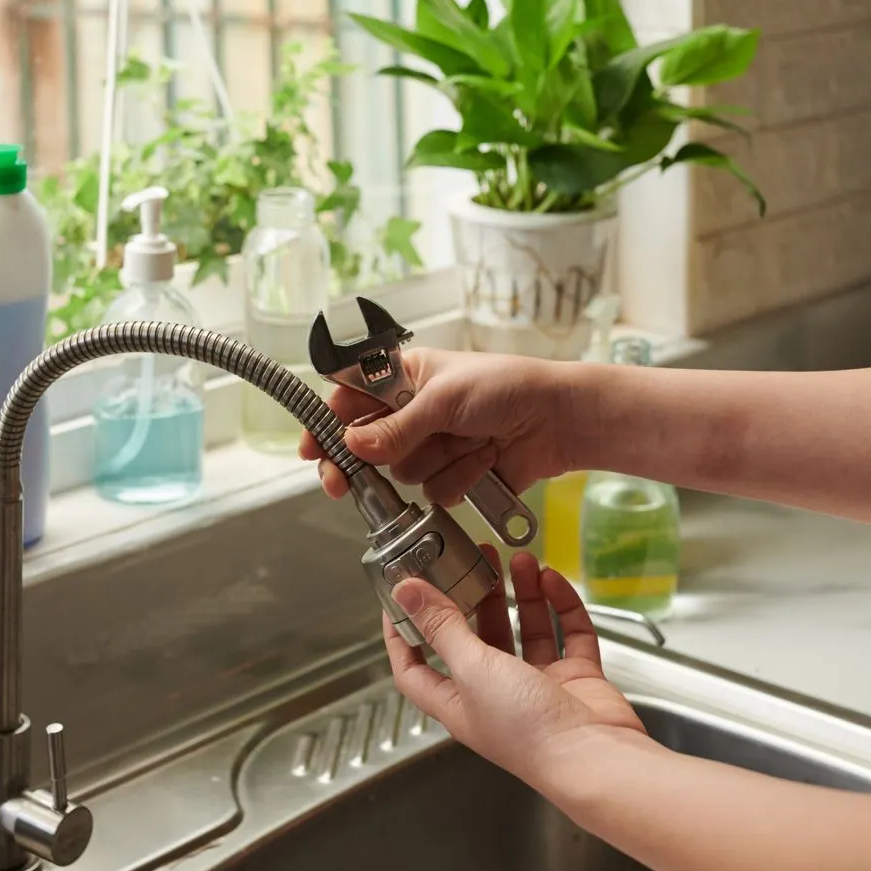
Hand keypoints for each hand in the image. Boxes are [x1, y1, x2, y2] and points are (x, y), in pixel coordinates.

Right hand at [299, 348, 581, 505]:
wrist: (558, 420)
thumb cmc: (505, 388)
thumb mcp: (444, 399)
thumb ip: (397, 427)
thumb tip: (353, 447)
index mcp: (405, 378)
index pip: (350, 398)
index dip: (328, 423)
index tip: (312, 448)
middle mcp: (414, 413)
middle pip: (366, 447)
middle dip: (358, 465)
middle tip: (340, 484)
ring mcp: (435, 446)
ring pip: (402, 473)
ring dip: (434, 462)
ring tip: (469, 442)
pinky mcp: (456, 475)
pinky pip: (435, 492)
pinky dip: (460, 479)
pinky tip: (485, 460)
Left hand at [383, 547, 647, 789]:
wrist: (594, 756)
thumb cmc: (526, 727)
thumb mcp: (472, 668)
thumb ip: (442, 626)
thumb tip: (405, 592)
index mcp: (458, 703)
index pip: (415, 668)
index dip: (404, 635)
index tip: (403, 596)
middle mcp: (495, 696)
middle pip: (477, 639)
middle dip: (476, 598)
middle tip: (477, 558)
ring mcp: (538, 687)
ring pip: (524, 631)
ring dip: (521, 595)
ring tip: (521, 559)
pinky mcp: (576, 679)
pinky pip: (567, 635)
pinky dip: (560, 607)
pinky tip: (553, 580)